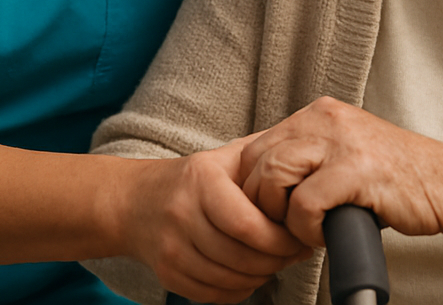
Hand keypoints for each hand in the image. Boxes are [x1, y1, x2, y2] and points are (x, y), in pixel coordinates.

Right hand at [119, 139, 309, 303]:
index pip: (248, 225)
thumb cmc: (192, 179)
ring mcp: (171, 248)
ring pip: (230, 280)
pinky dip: (239, 289)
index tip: (298, 236)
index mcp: (201, 181)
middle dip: (277, 260)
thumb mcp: (225, 156)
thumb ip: (263, 155)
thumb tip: (306, 153)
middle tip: (295, 252)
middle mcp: (181, 215)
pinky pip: (214, 295)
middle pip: (241, 257)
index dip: (280, 239)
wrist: (136, 202)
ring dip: (262, 276)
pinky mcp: (167, 273)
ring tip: (274, 260)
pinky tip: (249, 272)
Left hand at [237, 97, 442, 257]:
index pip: (255, 146)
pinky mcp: (355, 171)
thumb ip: (308, 157)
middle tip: (285, 227)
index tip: (270, 213)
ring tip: (307, 229)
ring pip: (272, 178)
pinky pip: (303, 204)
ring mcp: (340, 142)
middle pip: (255, 161)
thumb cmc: (397, 179)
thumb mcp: (344, 153)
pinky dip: (307, 229)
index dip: (253, 188)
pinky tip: (326, 233)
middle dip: (261, 204)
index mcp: (319, 114)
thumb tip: (263, 185)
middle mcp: (325, 119)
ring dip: (281, 216)